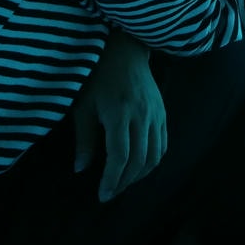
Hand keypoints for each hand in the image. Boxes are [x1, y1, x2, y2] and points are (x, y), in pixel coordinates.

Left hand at [70, 29, 165, 202]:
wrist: (123, 50)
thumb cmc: (96, 75)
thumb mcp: (83, 105)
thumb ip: (84, 138)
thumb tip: (81, 169)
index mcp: (119, 113)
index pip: (120, 156)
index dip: (112, 179)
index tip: (102, 194)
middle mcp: (142, 116)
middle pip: (139, 160)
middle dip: (124, 181)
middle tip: (111, 193)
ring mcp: (156, 114)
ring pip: (154, 155)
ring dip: (140, 175)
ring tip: (124, 182)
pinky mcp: (163, 112)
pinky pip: (163, 144)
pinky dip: (153, 160)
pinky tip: (140, 166)